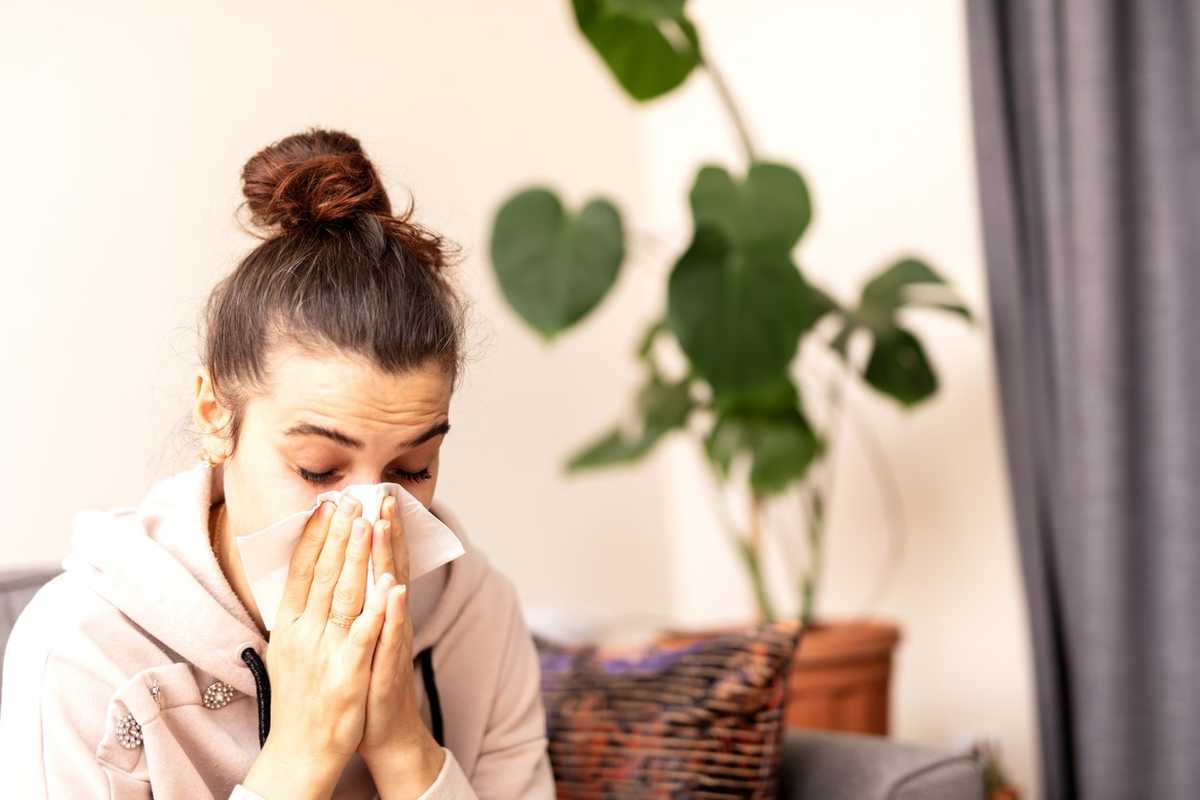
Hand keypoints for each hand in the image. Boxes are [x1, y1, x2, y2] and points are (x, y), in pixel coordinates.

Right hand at [256, 495, 388, 770]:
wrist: (300, 751)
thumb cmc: (302, 694)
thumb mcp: (292, 646)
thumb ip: (300, 610)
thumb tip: (306, 570)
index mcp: (290, 625)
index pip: (303, 570)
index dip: (316, 535)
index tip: (329, 503)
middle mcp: (303, 635)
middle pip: (324, 576)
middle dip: (340, 535)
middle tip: (353, 498)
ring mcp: (325, 656)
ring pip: (344, 599)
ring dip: (357, 560)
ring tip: (369, 525)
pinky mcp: (347, 678)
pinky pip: (363, 641)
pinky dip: (376, 614)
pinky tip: (389, 588)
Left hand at [357, 496, 438, 764]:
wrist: (385, 734)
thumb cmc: (367, 684)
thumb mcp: (359, 638)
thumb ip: (357, 604)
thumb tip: (346, 570)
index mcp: (377, 612)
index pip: (377, 562)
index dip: (374, 530)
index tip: (368, 495)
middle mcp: (390, 621)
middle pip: (389, 567)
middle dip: (386, 530)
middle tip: (384, 495)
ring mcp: (392, 642)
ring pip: (392, 594)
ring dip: (390, 558)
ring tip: (386, 525)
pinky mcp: (390, 669)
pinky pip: (393, 637)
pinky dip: (396, 614)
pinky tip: (396, 592)